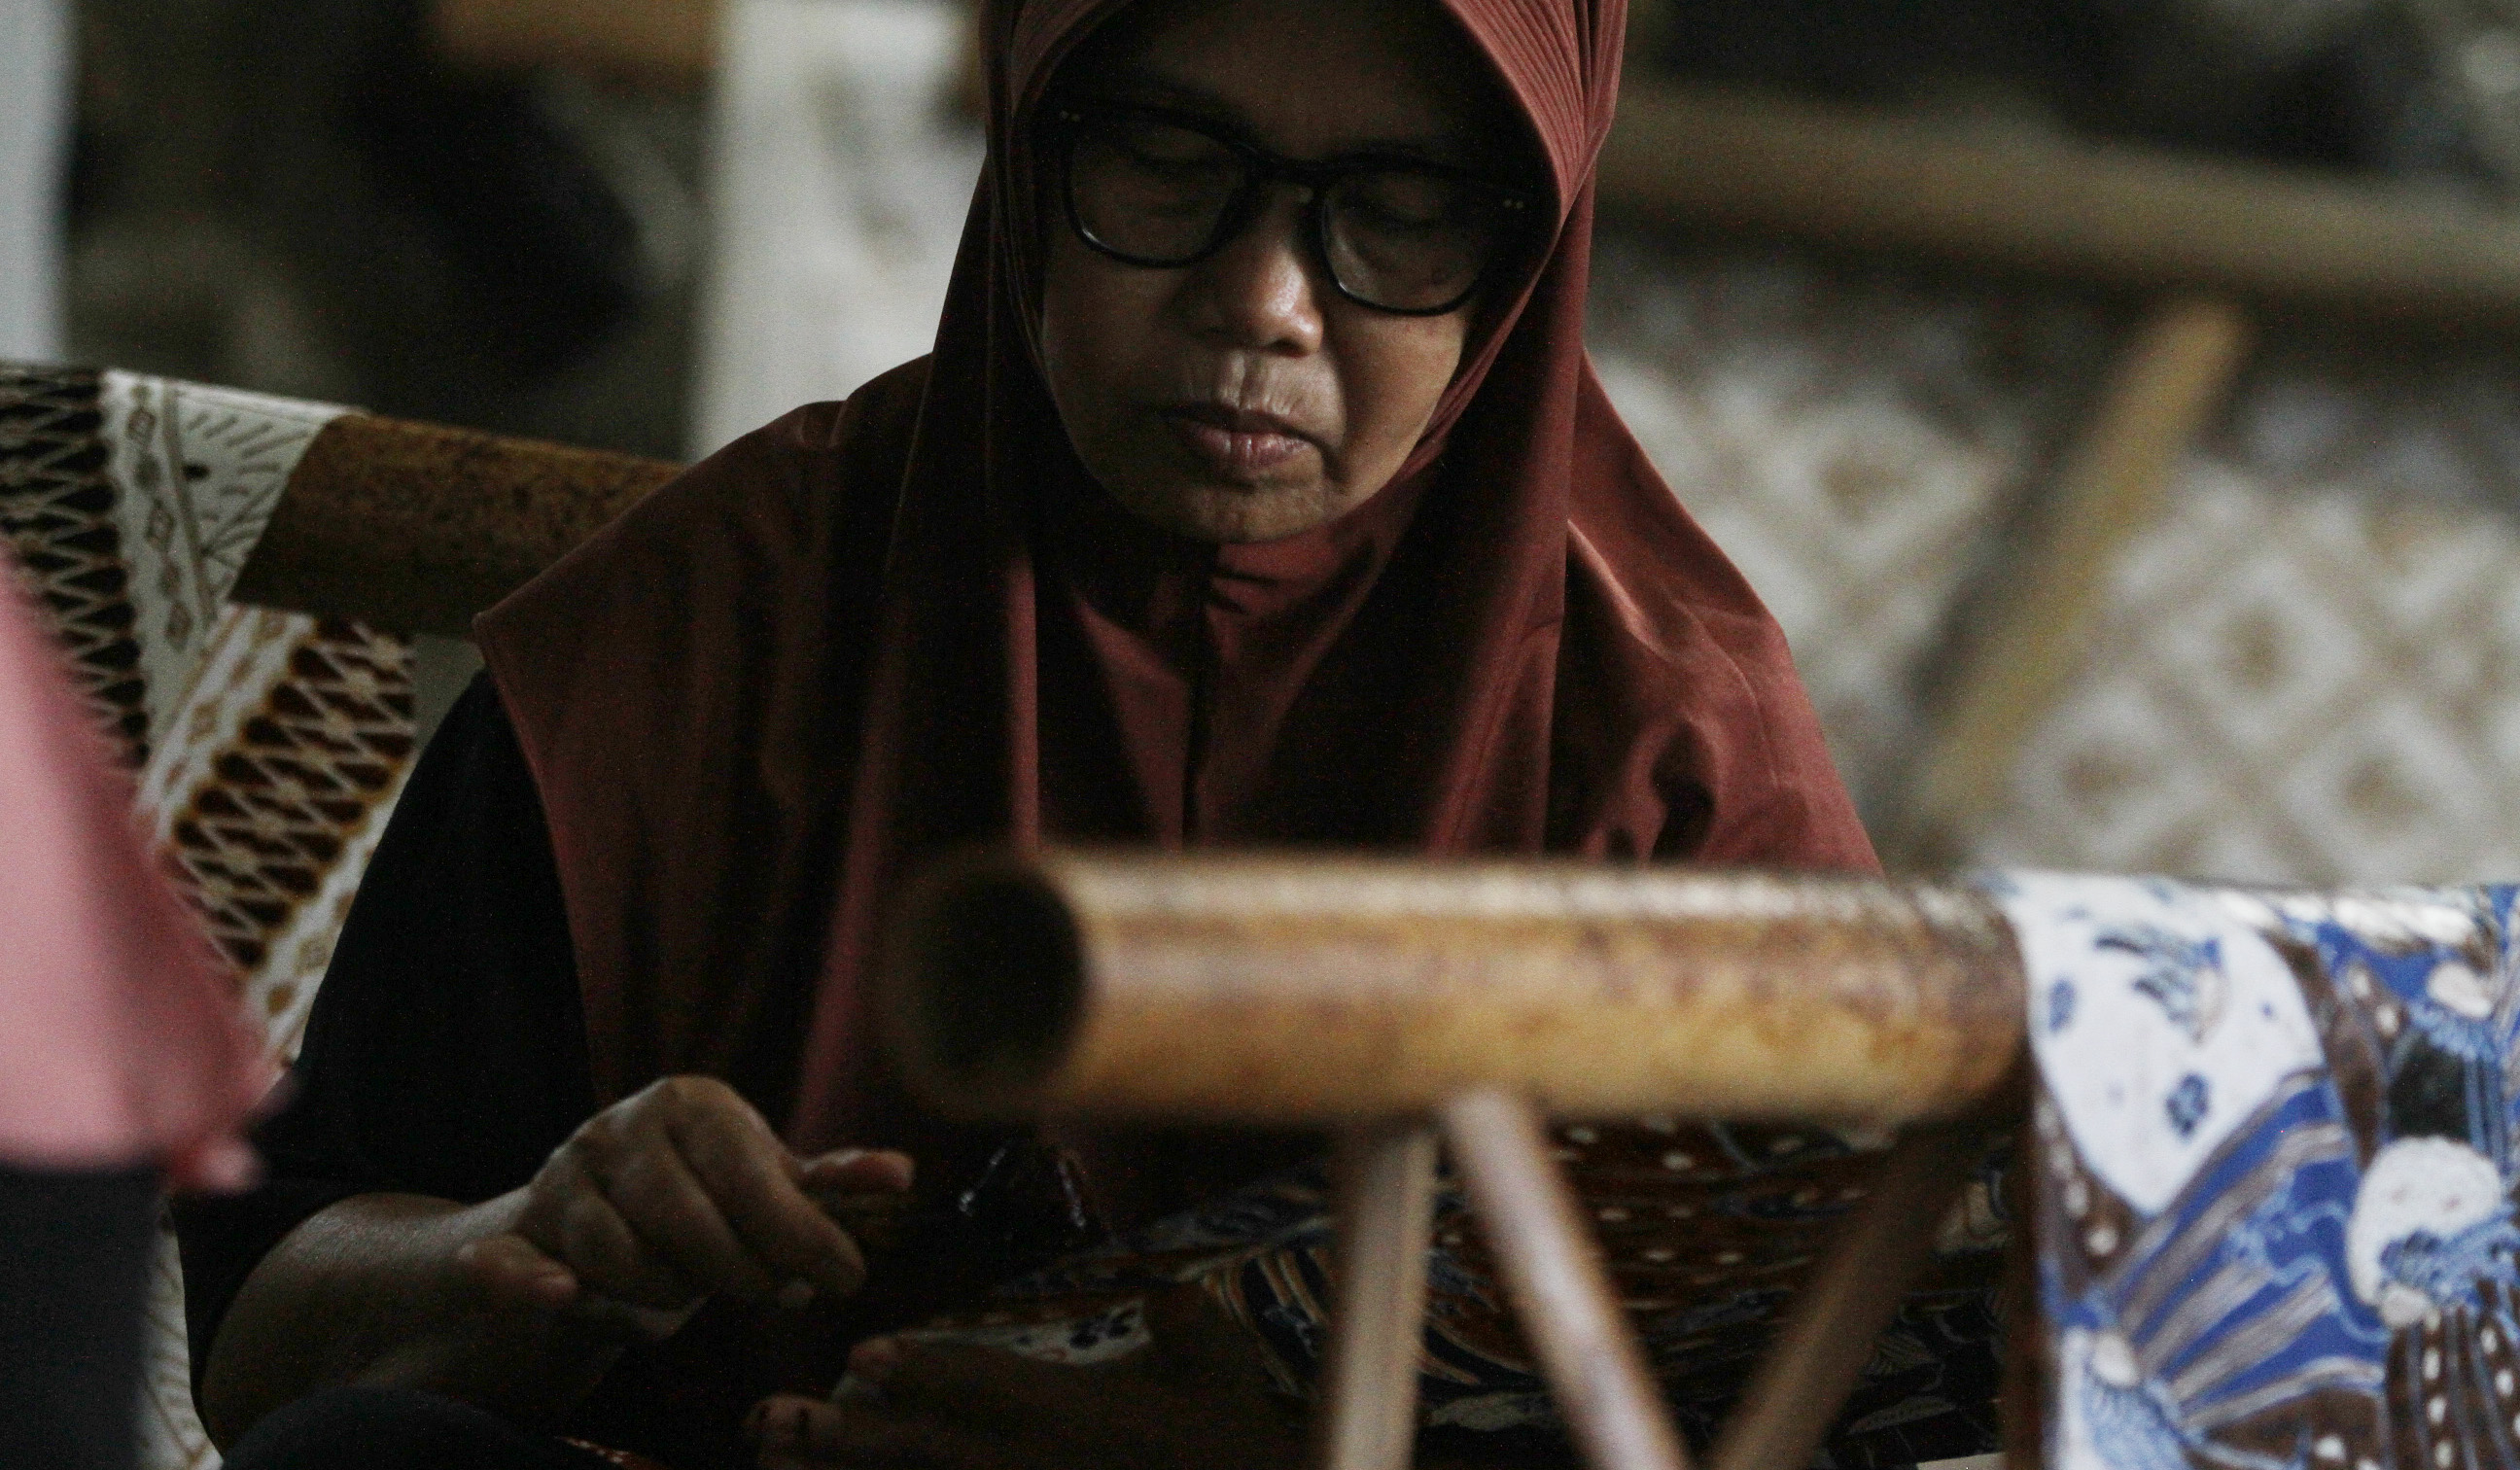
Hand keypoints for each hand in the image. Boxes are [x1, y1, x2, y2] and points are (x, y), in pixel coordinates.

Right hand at [457, 1075, 913, 1339]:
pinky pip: (514, 1263)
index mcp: (691, 1103)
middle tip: (775, 1293)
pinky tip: (563, 1294)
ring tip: (693, 1289)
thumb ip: (827, 1184)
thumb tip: (902, 1174)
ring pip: (621, 1256)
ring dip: (669, 1294)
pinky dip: (533, 1282)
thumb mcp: (763, 1183)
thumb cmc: (696, 1201)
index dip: (802, 1234)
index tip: (848, 1278)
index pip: (750, 1176)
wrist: (582, 1224)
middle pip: (690, 1221)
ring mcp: (562, 1177)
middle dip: (743, 1272)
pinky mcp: (516, 1231)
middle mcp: (620, 1128)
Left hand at [746, 1285, 1308, 1469]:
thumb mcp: (1226, 1376)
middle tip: (770, 1419)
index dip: (927, 1376)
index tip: (863, 1356)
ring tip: (772, 1456)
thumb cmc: (1237, 1438)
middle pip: (932, 1457)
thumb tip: (1165, 1296)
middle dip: (846, 1440)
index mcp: (1090, 1425)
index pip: (996, 1394)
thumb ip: (1191, 1334)